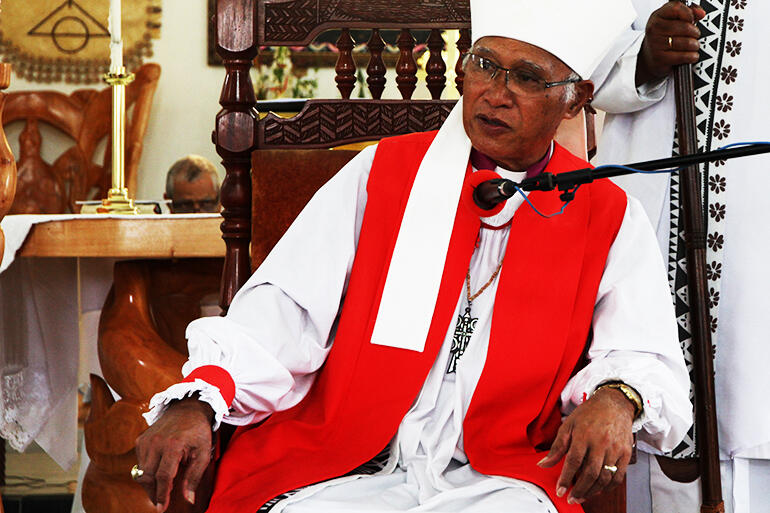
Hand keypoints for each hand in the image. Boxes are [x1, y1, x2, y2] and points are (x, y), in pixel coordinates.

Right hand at [135, 397, 214, 511]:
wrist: (187, 408)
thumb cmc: (198, 431)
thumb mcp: (204, 452)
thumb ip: (195, 476)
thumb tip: (189, 499)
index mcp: (173, 445)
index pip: (163, 477)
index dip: (162, 495)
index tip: (162, 508)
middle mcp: (156, 442)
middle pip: (148, 477)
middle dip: (153, 493)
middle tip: (160, 502)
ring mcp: (146, 440)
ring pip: (141, 472)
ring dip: (149, 484)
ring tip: (160, 490)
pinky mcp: (140, 439)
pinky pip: (139, 462)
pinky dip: (146, 471)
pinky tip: (157, 472)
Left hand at [537, 387, 634, 504]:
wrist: (614, 404)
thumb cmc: (589, 414)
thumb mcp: (568, 425)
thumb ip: (557, 447)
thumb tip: (543, 464)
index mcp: (583, 434)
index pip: (573, 461)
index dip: (566, 478)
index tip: (560, 490)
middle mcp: (600, 442)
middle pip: (590, 473)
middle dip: (580, 489)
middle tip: (572, 498)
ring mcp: (615, 449)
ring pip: (605, 477)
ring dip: (593, 491)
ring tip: (583, 496)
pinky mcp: (625, 453)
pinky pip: (618, 476)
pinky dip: (608, 487)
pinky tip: (599, 490)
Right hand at [636, 1, 706, 85]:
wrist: (650, 57)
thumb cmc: (664, 37)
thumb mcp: (672, 20)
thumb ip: (688, 12)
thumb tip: (700, 13)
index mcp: (657, 16)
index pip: (677, 8)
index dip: (689, 14)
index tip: (692, 19)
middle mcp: (654, 29)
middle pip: (685, 27)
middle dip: (695, 32)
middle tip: (694, 35)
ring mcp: (656, 44)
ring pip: (687, 43)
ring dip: (695, 45)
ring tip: (693, 46)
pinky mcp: (660, 58)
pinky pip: (684, 56)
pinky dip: (692, 56)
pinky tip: (691, 55)